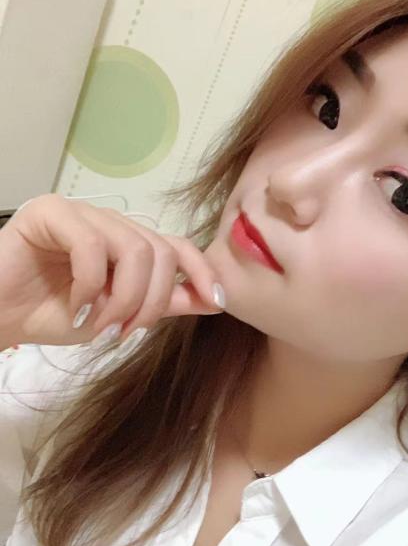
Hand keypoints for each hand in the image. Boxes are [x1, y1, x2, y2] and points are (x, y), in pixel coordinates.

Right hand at [0, 194, 224, 347]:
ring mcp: (81, 214)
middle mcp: (110, 223)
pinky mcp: (50, 213)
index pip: (176, 247)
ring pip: (134, 248)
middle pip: (160, 251)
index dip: (202, 271)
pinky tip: (76, 309)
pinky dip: (91, 287)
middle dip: (152, 301)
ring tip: (100, 325)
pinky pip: (93, 245)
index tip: (218, 302)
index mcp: (127, 243)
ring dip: (124, 298)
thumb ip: (161, 304)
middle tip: (127, 332)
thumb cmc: (52, 316)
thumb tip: (212, 299)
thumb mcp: (118, 316)